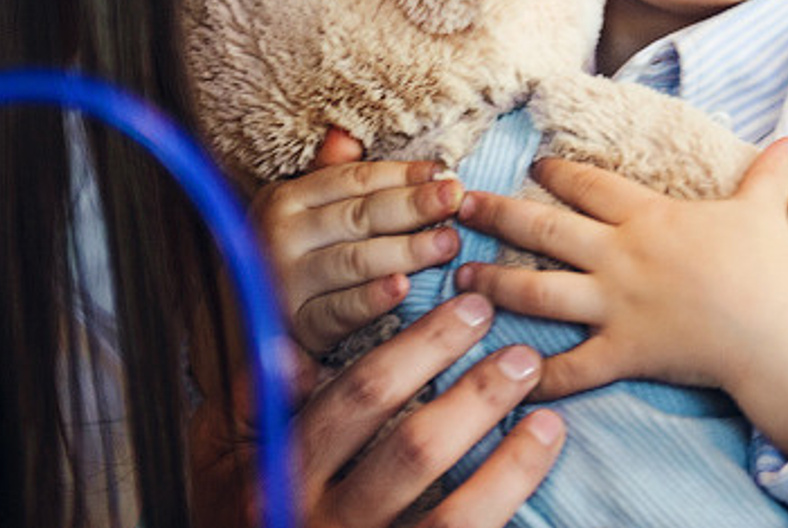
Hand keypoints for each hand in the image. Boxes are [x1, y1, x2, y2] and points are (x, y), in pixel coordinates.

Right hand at [190, 292, 565, 527]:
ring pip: (448, 516)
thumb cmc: (240, 510)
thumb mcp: (223, 457)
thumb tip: (289, 348)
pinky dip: (506, 496)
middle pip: (411, 450)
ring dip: (504, 455)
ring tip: (540, 401)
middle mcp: (321, 523)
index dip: (419, 350)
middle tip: (525, 354)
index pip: (357, 400)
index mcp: (281, 478)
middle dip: (475, 392)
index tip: (472, 306)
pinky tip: (541, 451)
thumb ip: (250, 403)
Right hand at [251, 127, 463, 353]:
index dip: (403, 175)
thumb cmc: (296, 256)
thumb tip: (345, 136)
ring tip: (448, 242)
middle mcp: (280, 236)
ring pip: (355, 259)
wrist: (247, 324)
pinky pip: (339, 310)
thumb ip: (330, 175)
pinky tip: (403, 288)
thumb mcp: (304, 211)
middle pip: (360, 215)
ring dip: (406, 250)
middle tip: (455, 198)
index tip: (444, 173)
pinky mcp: (294, 327)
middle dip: (414, 205)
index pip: (355, 180)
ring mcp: (285, 282)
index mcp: (287, 198)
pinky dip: (371, 299)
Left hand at [456, 140, 787, 454]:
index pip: (588, 185)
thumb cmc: (767, 262)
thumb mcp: (763, 206)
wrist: (774, 327)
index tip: (532, 164)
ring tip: (461, 276)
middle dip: (498, 215)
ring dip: (496, 284)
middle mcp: (619, 256)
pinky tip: (509, 374)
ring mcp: (615, 306)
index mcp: (646, 216)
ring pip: (539, 293)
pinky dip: (540, 374)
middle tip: (462, 205)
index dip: (556, 172)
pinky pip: (574, 368)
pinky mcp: (623, 352)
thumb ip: (768, 172)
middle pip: (545, 230)